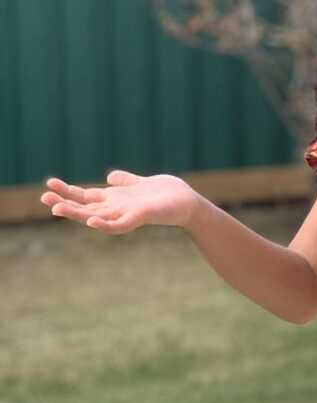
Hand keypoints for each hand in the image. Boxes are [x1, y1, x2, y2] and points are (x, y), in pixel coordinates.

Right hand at [40, 169, 200, 232]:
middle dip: (65, 203)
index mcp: (115, 200)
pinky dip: (106, 224)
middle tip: (43, 199)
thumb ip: (125, 181)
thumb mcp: (139, 183)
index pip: (86, 196)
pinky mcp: (139, 218)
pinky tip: (93, 220)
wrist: (188, 204)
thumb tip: (110, 176)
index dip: (68, 192)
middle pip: (85, 208)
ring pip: (96, 217)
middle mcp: (117, 209)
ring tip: (57, 209)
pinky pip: (120, 225)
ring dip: (77, 214)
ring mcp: (126, 215)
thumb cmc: (166, 195)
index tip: (48, 185)